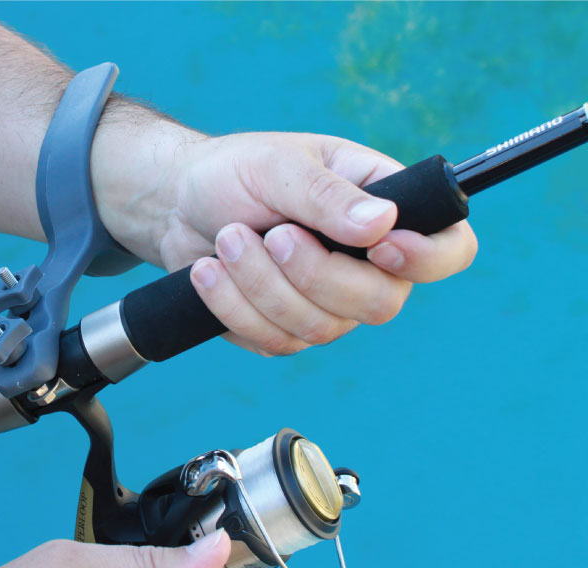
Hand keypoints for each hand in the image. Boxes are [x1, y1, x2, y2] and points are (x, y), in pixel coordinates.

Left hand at [93, 129, 476, 355]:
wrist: (179, 204)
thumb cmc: (236, 172)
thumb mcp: (277, 166)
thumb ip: (326, 195)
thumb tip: (383, 225)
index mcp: (385, 210)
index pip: (448, 248)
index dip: (428, 260)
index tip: (380, 250)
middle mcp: (367, 266)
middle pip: (380, 304)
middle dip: (314, 274)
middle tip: (271, 234)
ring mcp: (327, 304)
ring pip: (320, 328)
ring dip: (261, 285)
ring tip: (226, 239)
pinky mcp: (285, 331)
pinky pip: (275, 341)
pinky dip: (234, 307)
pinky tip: (208, 272)